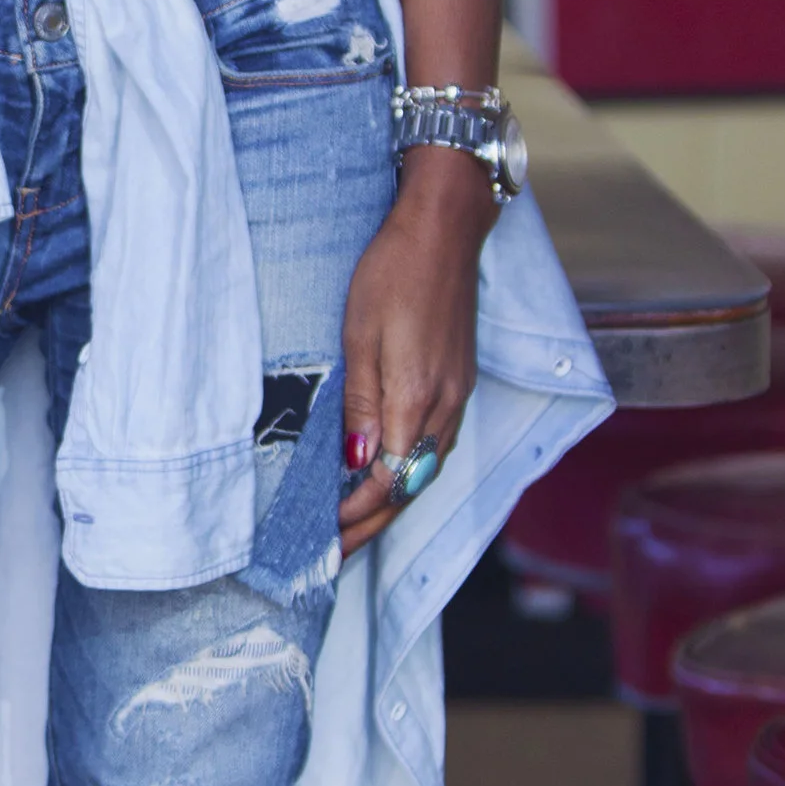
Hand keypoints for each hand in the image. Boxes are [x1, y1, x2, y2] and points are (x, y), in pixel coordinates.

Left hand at [336, 148, 487, 553]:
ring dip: (392, 505)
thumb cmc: (394, 272)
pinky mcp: (460, 383)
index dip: (355, 517)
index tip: (324, 539)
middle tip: (335, 555)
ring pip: (426, 471)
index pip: (387, 482)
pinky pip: (436, 447)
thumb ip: (359, 404)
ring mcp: (458, 396)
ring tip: (356, 528)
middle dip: (372, 527)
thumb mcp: (360, 335)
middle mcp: (445, 407)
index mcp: (415, 399)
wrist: (446, 229)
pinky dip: (410, 474)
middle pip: (410, 488)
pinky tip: (389, 478)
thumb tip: (354, 464)